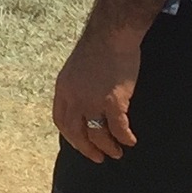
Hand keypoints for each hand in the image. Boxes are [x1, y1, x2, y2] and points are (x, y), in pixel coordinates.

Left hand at [52, 27, 141, 162]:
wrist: (111, 35)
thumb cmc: (97, 48)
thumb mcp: (75, 70)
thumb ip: (76, 88)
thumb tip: (81, 106)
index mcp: (63, 89)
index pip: (61, 120)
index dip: (71, 136)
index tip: (80, 144)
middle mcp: (74, 98)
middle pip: (76, 133)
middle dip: (87, 149)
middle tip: (98, 158)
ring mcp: (92, 101)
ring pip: (98, 134)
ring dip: (108, 147)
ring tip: (116, 153)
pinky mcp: (113, 101)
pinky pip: (118, 128)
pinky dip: (125, 137)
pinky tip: (130, 140)